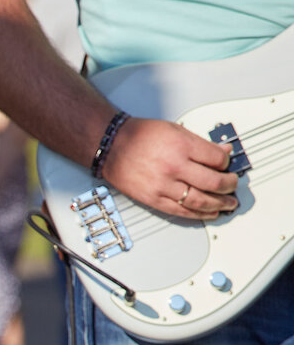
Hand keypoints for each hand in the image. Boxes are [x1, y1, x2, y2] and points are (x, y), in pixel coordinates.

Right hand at [102, 117, 237, 220]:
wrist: (111, 147)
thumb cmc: (139, 136)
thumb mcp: (174, 130)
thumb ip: (200, 142)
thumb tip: (222, 151)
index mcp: (182, 146)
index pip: (217, 159)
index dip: (227, 163)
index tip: (227, 164)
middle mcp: (174, 166)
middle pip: (213, 182)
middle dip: (229, 185)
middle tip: (233, 185)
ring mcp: (164, 185)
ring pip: (200, 200)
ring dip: (218, 204)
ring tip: (227, 204)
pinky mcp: (154, 199)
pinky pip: (180, 211)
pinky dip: (198, 214)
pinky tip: (208, 213)